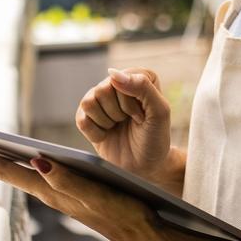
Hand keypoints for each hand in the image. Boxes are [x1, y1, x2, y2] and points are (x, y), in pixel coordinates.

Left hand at [0, 133, 190, 240]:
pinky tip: (16, 152)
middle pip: (1, 168)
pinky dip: (16, 158)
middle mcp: (46, 192)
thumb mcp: (98, 197)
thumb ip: (68, 182)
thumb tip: (37, 161)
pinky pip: (31, 172)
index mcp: (48, 191)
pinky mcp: (68, 191)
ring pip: (14, 170)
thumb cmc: (126, 214)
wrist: (146, 235)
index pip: (2, 169)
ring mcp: (56, 192)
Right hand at [76, 66, 172, 183]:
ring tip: (118, 127)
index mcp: (139, 76)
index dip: (131, 103)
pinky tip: (107, 135)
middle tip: (131, 123)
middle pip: (102, 90)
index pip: (121, 79)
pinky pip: (81, 119)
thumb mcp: (160, 112)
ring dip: (106, 121)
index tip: (143, 116)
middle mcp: (118, 83)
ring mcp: (101, 100)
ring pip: (89, 102)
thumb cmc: (155, 138)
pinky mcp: (87, 117)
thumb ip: (142, 87)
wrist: (145, 166)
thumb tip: (112, 74)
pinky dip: (95, 132)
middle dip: (119, 113)